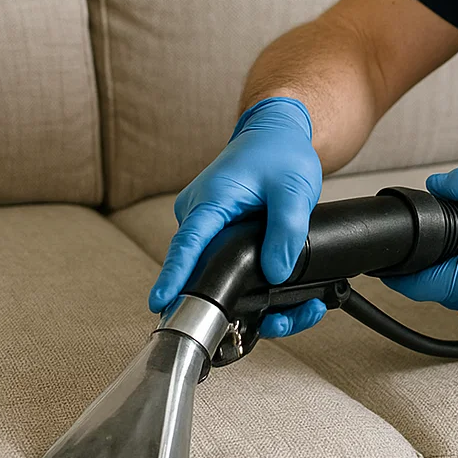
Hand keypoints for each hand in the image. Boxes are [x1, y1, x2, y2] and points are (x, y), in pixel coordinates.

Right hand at [148, 96, 325, 338]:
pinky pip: (224, 261)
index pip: (188, 243)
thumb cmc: (280, 153)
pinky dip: (250, 280)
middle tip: (279, 322)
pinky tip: (283, 294)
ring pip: (216, 270)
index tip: (161, 301)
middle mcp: (199, 214)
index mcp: (211, 200)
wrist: (275, 135)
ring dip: (250, 296)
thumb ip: (286, 230)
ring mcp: (206, 224)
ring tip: (297, 311)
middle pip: (203, 268)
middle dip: (233, 302)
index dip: (174, 275)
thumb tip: (275, 273)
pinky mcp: (216, 232)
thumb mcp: (294, 189)